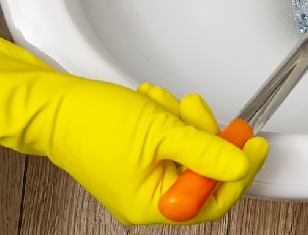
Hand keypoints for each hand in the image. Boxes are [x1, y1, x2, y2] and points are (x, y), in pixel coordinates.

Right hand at [0, 33, 267, 223]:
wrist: (51, 104)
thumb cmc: (91, 123)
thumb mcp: (160, 134)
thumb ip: (205, 152)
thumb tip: (241, 165)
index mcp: (152, 205)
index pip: (213, 200)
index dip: (240, 172)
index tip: (256, 143)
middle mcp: (150, 195)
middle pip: (204, 170)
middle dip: (203, 133)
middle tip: (194, 110)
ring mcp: (146, 173)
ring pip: (190, 146)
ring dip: (182, 119)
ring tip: (160, 104)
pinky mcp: (142, 151)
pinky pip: (172, 135)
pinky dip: (167, 116)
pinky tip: (151, 103)